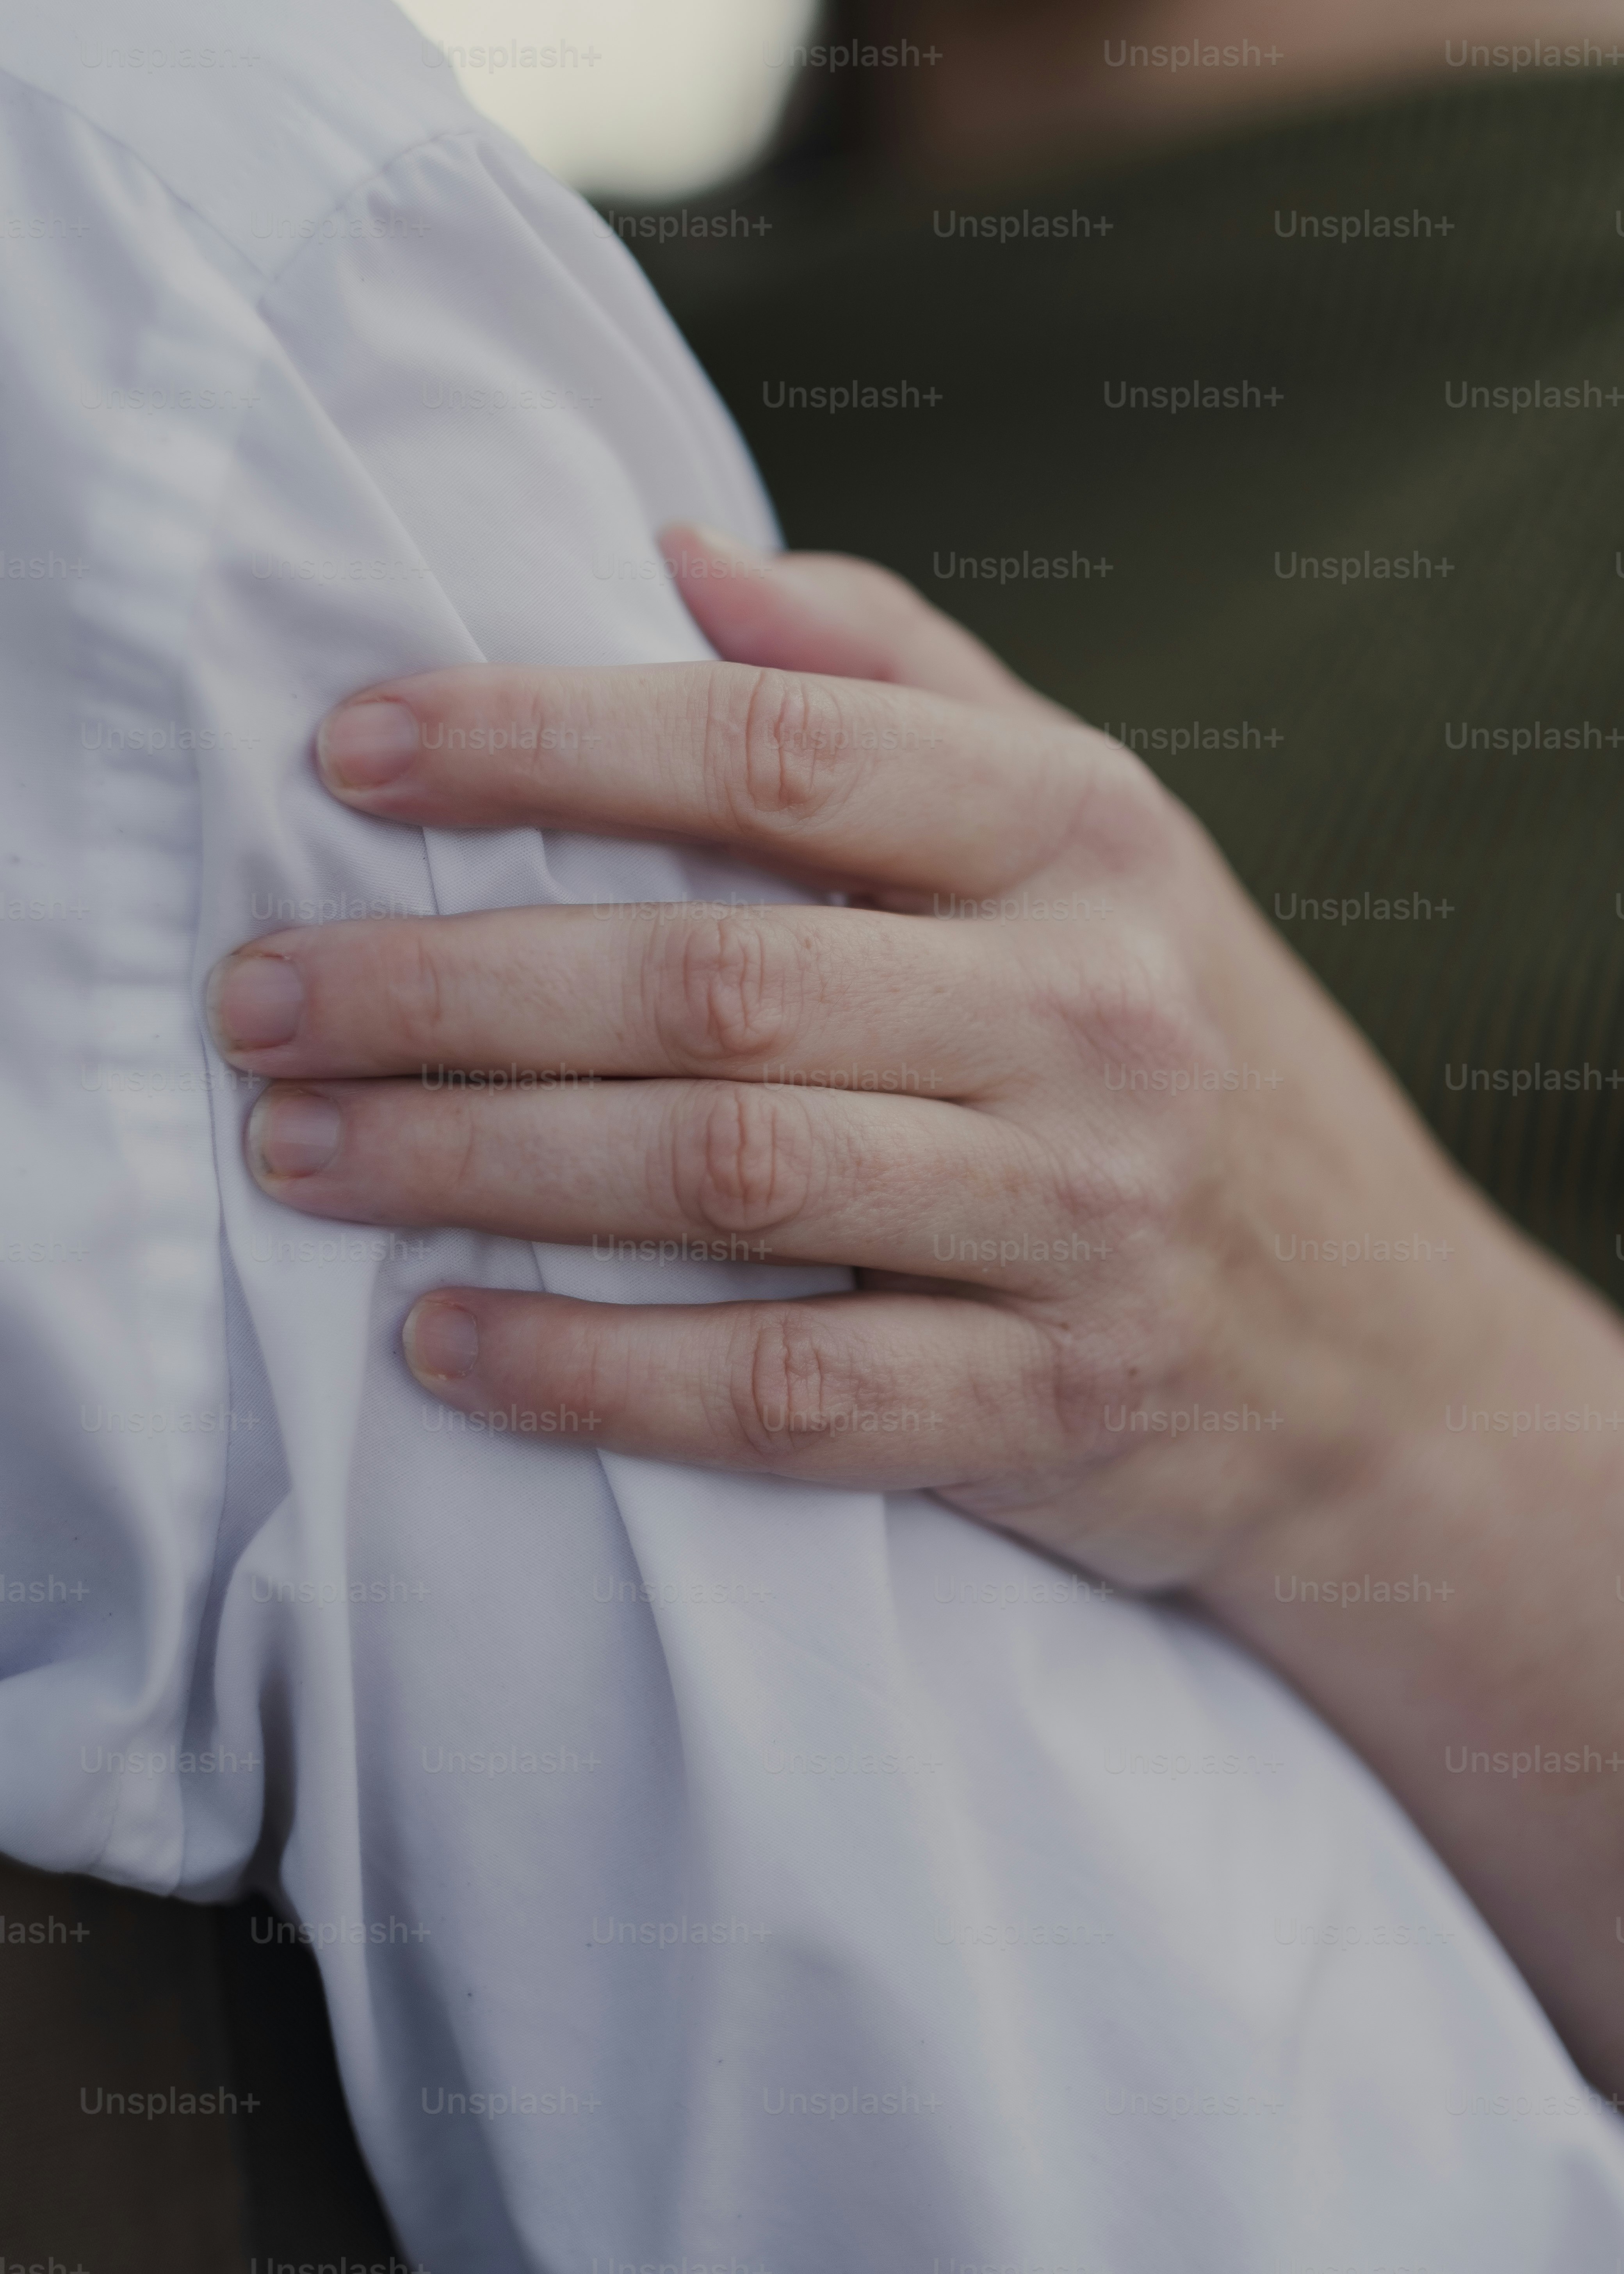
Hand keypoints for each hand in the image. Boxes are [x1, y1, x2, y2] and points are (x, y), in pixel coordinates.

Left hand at [206, 528, 1497, 1592]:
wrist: (1379, 1350)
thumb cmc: (1190, 1055)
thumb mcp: (1100, 832)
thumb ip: (904, 680)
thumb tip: (682, 554)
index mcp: (1085, 836)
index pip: (770, 749)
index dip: (538, 739)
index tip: (349, 756)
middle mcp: (1087, 1013)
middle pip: (712, 980)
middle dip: (449, 988)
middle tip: (261, 1004)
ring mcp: (1076, 1219)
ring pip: (728, 1176)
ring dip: (483, 1167)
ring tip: (304, 1152)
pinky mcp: (1047, 1406)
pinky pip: (789, 1392)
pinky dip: (599, 1373)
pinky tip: (448, 1344)